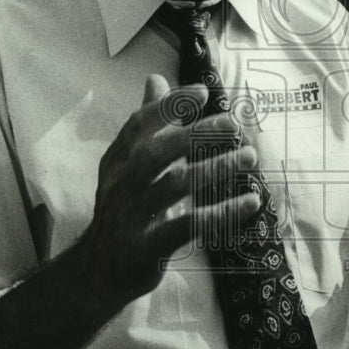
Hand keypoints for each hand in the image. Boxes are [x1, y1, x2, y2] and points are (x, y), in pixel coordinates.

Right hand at [81, 74, 260, 314]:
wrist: (98, 270)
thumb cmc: (124, 209)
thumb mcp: (128, 165)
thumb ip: (147, 124)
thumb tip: (156, 78)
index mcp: (117, 161)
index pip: (139, 124)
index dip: (168, 105)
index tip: (202, 92)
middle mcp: (121, 184)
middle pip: (157, 151)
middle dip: (196, 133)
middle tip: (233, 124)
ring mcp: (132, 216)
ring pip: (175, 185)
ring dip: (216, 168)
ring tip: (250, 156)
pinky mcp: (147, 247)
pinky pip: (188, 225)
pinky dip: (222, 213)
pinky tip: (250, 201)